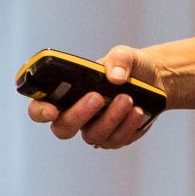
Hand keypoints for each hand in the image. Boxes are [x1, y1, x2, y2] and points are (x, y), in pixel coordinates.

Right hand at [27, 44, 157, 149]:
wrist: (154, 78)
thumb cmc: (128, 66)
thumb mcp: (124, 55)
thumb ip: (118, 59)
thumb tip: (115, 77)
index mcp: (65, 92)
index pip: (40, 107)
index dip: (40, 111)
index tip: (52, 109)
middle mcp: (75, 114)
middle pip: (63, 128)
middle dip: (78, 115)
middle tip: (97, 97)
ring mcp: (94, 128)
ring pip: (93, 135)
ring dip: (110, 118)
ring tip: (128, 99)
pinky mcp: (114, 137)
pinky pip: (116, 140)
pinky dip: (127, 126)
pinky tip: (138, 111)